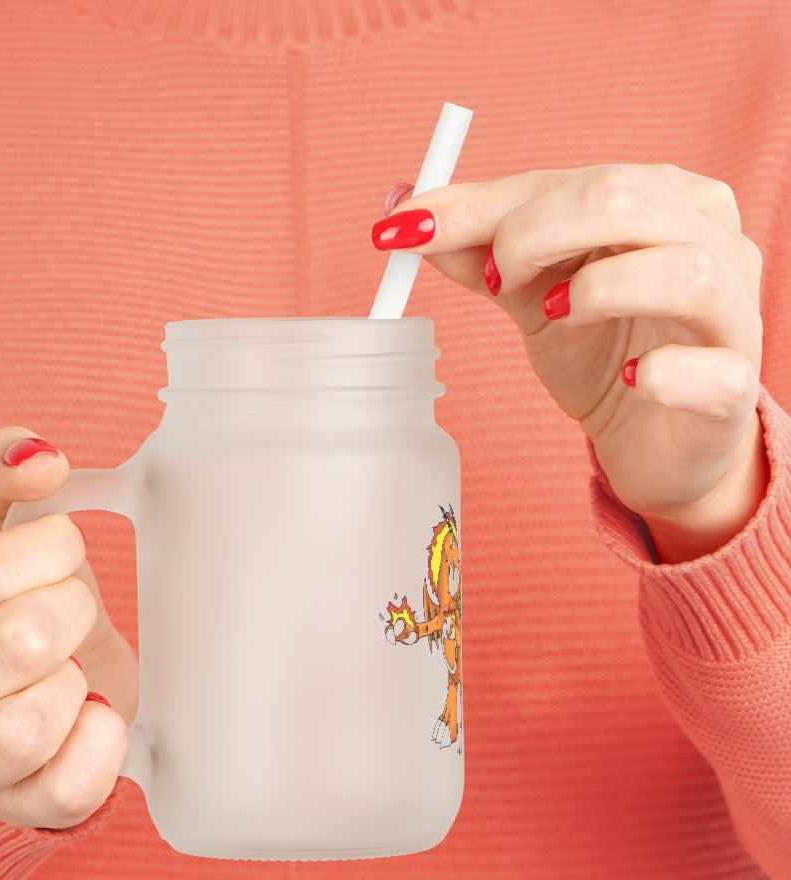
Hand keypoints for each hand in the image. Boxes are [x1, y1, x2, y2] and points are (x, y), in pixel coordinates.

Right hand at [0, 428, 136, 828]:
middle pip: (18, 643)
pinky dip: (102, 740)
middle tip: (71, 609)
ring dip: (76, 679)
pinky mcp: (16, 809)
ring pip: (31, 724)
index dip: (49, 550)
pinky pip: (71, 787)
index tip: (62, 549)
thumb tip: (38, 454)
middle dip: (71, 609)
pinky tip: (91, 711)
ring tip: (71, 666)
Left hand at [374, 165, 767, 561]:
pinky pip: (711, 370)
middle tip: (493, 281)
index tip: (406, 229)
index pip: (567, 180)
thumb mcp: (531, 295)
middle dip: (532, 233)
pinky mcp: (734, 385)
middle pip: (623, 199)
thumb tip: (404, 212)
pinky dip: (663, 373)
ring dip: (597, 290)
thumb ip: (479, 252)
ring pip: (684, 270)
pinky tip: (630, 380)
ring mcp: (733, 312)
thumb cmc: (601, 351)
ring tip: (553, 317)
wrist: (653, 439)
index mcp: (660, 199)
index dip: (482, 205)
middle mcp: (710, 239)